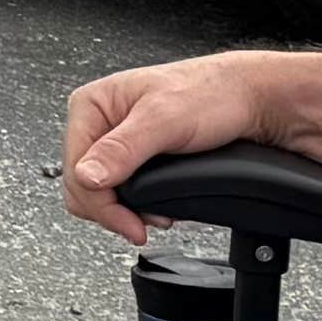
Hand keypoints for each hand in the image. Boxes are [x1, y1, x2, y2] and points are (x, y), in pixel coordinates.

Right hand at [57, 52, 295, 240]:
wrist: (246, 100)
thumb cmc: (209, 95)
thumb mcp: (164, 120)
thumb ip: (122, 149)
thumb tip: (87, 176)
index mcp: (91, 105)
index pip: (75, 169)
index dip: (101, 203)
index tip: (131, 225)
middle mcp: (98, 124)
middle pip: (82, 186)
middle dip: (112, 210)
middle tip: (143, 225)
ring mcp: (115, 143)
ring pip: (99, 193)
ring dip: (125, 211)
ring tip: (157, 214)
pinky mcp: (134, 158)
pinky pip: (120, 193)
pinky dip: (136, 207)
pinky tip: (158, 207)